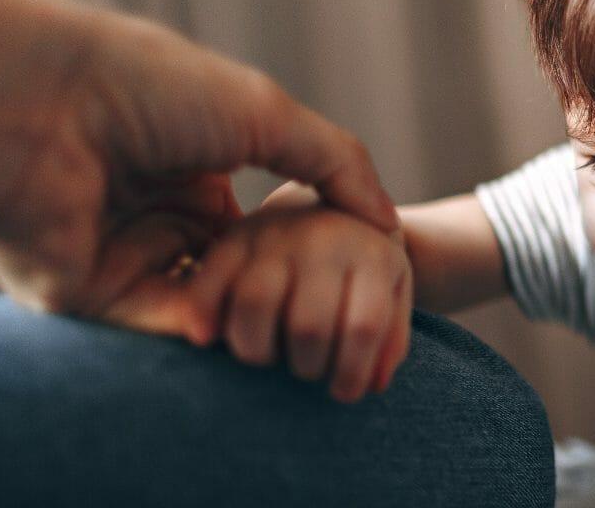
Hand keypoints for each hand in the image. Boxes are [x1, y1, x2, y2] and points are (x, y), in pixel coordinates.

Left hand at [0, 0, 396, 335]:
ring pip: (199, 308)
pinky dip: (197, 330)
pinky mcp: (84, 295)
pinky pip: (153, 326)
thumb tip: (387, 224)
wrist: (43, 101)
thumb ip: (336, 167)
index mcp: (191, 167)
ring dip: (243, 320)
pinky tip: (231, 329)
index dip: (304, 253)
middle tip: (325, 318)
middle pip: (234, 277)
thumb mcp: (269, 115)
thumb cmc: (150, 87)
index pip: (261, 231)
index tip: (350, 274)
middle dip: (277, 297)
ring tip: (289, 330)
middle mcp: (154, 214)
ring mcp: (119, 257)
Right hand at [180, 184, 412, 402]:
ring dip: (258, 351)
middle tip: (307, 370)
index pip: (363, 327)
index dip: (352, 373)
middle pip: (309, 326)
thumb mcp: (392, 291)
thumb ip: (391, 338)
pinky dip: (202, 318)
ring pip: (255, 305)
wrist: (323, 203)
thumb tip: (374, 385)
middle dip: (308, 366)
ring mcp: (274, 236)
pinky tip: (210, 339)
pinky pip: (207, 285)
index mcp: (371, 255)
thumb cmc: (360, 264)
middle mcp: (322, 240)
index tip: (343, 393)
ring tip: (270, 357)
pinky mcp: (231, 239)